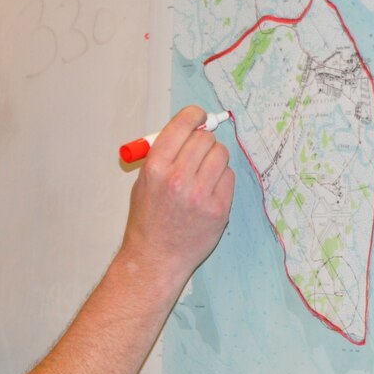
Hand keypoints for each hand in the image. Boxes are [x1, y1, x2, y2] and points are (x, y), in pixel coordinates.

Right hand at [120, 105, 234, 290]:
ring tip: (202, 176)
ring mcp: (200, 195)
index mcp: (155, 168)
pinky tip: (208, 193)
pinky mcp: (219, 209)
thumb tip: (190, 128)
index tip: (198, 117)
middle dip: (203, 142)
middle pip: (205, 138)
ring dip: (214, 160)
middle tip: (197, 154)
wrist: (155, 257)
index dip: (194, 116)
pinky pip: (229, 177)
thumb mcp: (144, 181)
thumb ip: (164, 153)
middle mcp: (178, 179)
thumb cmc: (148, 220)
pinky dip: (221, 180)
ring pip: (221, 155)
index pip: (183, 125)